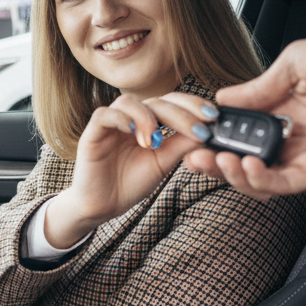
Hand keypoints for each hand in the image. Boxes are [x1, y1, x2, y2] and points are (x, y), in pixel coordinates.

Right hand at [45, 91, 219, 247]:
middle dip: (179, 113)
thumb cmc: (132, 183)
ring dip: (147, 117)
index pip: (171, 102)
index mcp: (149, 122)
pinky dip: (120, 120)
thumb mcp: (164, 163)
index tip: (213, 116)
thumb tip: (208, 130)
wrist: (103, 205)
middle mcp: (130, 118)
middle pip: (155, 100)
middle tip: (197, 128)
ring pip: (128, 102)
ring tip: (155, 140)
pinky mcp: (91, 133)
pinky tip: (134, 134)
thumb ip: (182, 145)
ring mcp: (110, 124)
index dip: (192, 105)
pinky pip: (104, 115)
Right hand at [184, 34, 305, 197]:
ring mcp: (305, 154)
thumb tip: (224, 98)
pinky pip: (282, 185)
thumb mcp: (299, 60)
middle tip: (194, 156)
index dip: (214, 131)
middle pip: (242, 156)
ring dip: (231, 174)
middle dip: (213, 159)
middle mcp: (291, 133)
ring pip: (257, 177)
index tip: (195, 130)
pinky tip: (245, 165)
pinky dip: (259, 181)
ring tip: (216, 161)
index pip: (239, 126)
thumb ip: (259, 85)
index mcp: (283, 105)